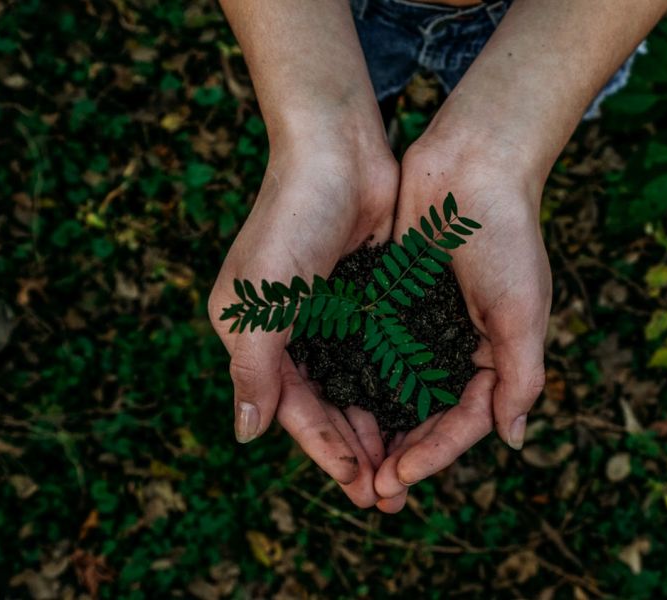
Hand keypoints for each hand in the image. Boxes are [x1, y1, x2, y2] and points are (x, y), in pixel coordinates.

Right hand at [208, 129, 398, 507]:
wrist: (338, 150)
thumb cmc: (291, 220)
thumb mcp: (261, 300)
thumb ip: (253, 369)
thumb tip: (246, 435)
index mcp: (255, 336)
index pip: (292, 409)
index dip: (325, 450)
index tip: (359, 486)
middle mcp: (291, 331)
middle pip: (326, 406)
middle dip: (356, 451)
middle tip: (389, 495)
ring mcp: (330, 315)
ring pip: (357, 387)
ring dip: (379, 427)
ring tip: (407, 467)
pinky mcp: (365, 298)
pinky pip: (381, 355)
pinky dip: (396, 386)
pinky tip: (420, 413)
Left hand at [373, 136, 550, 512]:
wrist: (472, 164)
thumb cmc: (506, 236)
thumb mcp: (523, 311)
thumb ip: (521, 377)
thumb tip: (512, 440)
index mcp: (495, 356)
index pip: (463, 421)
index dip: (433, 454)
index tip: (397, 478)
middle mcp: (457, 347)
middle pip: (426, 416)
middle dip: (401, 454)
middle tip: (369, 490)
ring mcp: (423, 325)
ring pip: (395, 391)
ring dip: (375, 427)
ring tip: (349, 462)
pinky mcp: (392, 300)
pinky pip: (373, 350)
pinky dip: (357, 379)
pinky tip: (332, 404)